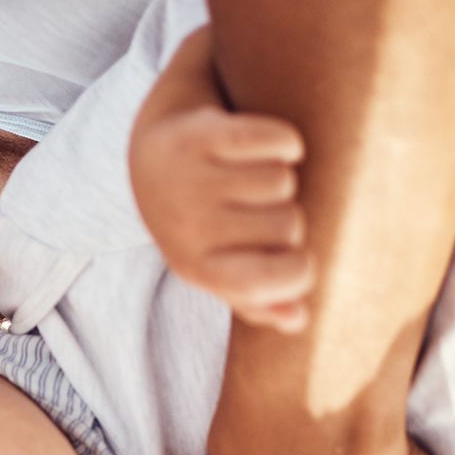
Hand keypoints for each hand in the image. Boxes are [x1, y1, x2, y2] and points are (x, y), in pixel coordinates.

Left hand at [130, 29, 313, 329]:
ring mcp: (192, 179)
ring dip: (281, 175)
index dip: (297, 273)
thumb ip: (257, 300)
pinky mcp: (203, 135)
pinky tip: (272, 147)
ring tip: (252, 177)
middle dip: (287, 215)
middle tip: (259, 208)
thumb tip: (297, 319)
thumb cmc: (197, 222)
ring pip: (283, 182)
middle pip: (288, 225)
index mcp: (195, 266)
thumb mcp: (217, 266)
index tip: (299, 262)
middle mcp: (188, 225)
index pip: (263, 281)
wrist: (154, 157)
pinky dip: (285, 141)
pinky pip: (276, 141)